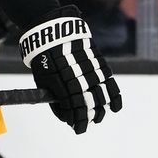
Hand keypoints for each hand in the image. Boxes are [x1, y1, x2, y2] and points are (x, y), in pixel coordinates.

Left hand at [19, 6, 121, 133]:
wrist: (53, 30)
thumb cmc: (44, 56)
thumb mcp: (42, 77)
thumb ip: (53, 95)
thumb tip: (63, 113)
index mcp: (60, 82)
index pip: (70, 108)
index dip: (74, 119)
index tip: (75, 127)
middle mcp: (77, 78)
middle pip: (86, 104)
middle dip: (86, 118)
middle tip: (85, 124)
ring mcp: (90, 71)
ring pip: (99, 96)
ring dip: (100, 111)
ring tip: (98, 119)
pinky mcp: (98, 63)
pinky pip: (110, 83)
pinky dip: (114, 97)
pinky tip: (115, 108)